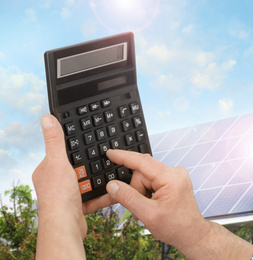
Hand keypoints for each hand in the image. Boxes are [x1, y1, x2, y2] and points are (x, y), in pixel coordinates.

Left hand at [32, 114, 115, 258]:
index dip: (74, 150)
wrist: (65, 226)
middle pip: (77, 168)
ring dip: (98, 180)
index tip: (87, 145)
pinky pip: (94, 197)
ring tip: (111, 174)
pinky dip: (103, 194)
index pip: (61, 154)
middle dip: (89, 166)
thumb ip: (54, 140)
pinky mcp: (78, 207)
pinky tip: (113, 190)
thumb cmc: (58, 196)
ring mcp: (67, 195)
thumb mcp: (57, 162)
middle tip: (101, 161)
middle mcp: (55, 183)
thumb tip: (47, 118)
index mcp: (46, 171)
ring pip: (87, 183)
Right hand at [105, 150, 252, 258]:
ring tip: (148, 210)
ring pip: (145, 179)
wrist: (192, 235)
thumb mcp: (148, 215)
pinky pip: (152, 182)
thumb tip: (112, 185)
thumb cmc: (176, 227)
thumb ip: (128, 198)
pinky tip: (151, 205)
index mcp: (171, 178)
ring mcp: (175, 176)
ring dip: (141, 194)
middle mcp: (175, 172)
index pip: (143, 162)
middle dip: (136, 191)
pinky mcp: (173, 181)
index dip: (124, 157)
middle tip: (139, 209)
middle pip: (141, 174)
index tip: (110, 153)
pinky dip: (146, 194)